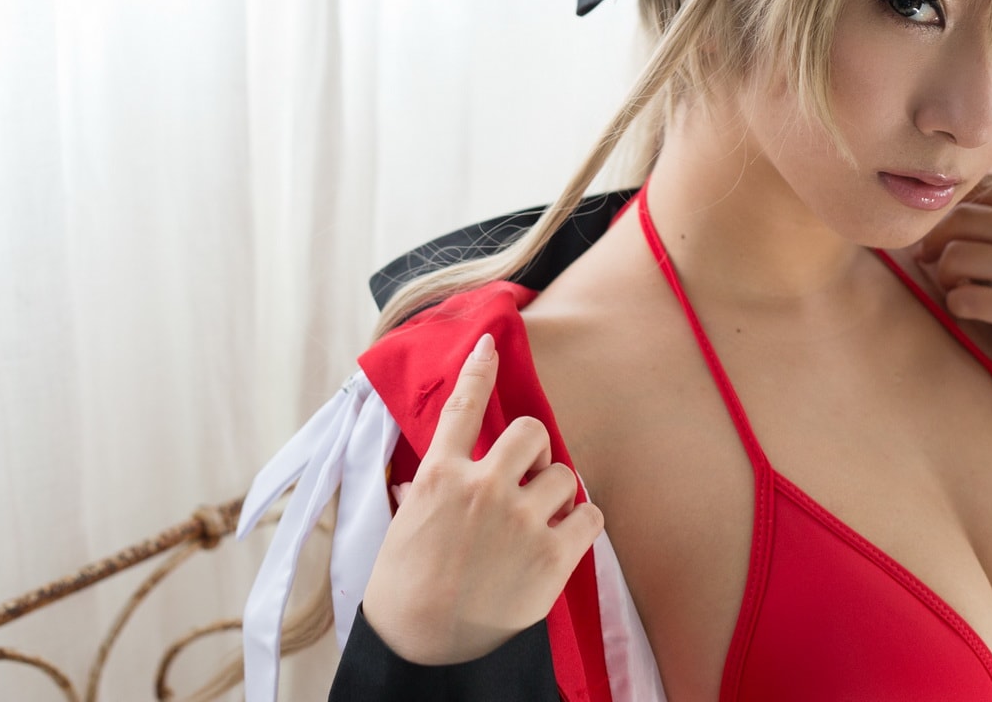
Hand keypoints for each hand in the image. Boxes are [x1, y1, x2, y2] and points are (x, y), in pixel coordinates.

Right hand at [359, 332, 604, 664]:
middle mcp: (481, 487)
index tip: (491, 344)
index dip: (479, 370)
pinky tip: (565, 539)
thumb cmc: (403, 592)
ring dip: (559, 493)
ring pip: (565, 474)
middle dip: (536, 450)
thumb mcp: (402, 528)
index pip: (461, 406)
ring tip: (542, 521)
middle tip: (530, 475)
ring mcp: (519, 519)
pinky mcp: (551, 555)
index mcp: (439, 476)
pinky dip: (583, 524)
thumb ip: (425, 494)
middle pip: (530, 432)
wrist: (422, 648)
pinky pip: (590, 515)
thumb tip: (424, 481)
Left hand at [913, 175, 991, 359]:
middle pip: (960, 219)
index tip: (946, 227)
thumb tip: (975, 195)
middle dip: (934, 238)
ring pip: (955, 256)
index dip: (954, 207)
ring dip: (944, 273)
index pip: (985, 189)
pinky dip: (956, 304)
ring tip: (954, 285)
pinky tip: (968, 308)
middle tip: (928, 255)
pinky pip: (965, 300)